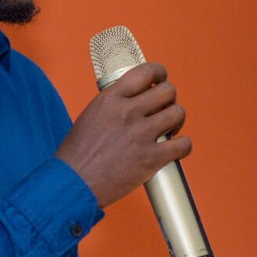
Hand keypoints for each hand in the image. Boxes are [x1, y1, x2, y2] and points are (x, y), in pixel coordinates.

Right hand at [57, 62, 189, 207]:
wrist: (72, 184)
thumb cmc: (78, 155)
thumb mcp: (91, 116)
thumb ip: (113, 104)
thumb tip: (134, 98)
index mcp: (110, 99)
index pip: (146, 72)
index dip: (159, 73)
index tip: (161, 80)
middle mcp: (126, 113)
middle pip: (167, 91)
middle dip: (169, 99)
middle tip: (163, 111)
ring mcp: (140, 135)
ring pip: (178, 113)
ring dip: (177, 121)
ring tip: (168, 130)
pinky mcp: (150, 159)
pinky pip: (183, 144)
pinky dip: (183, 146)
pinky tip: (175, 149)